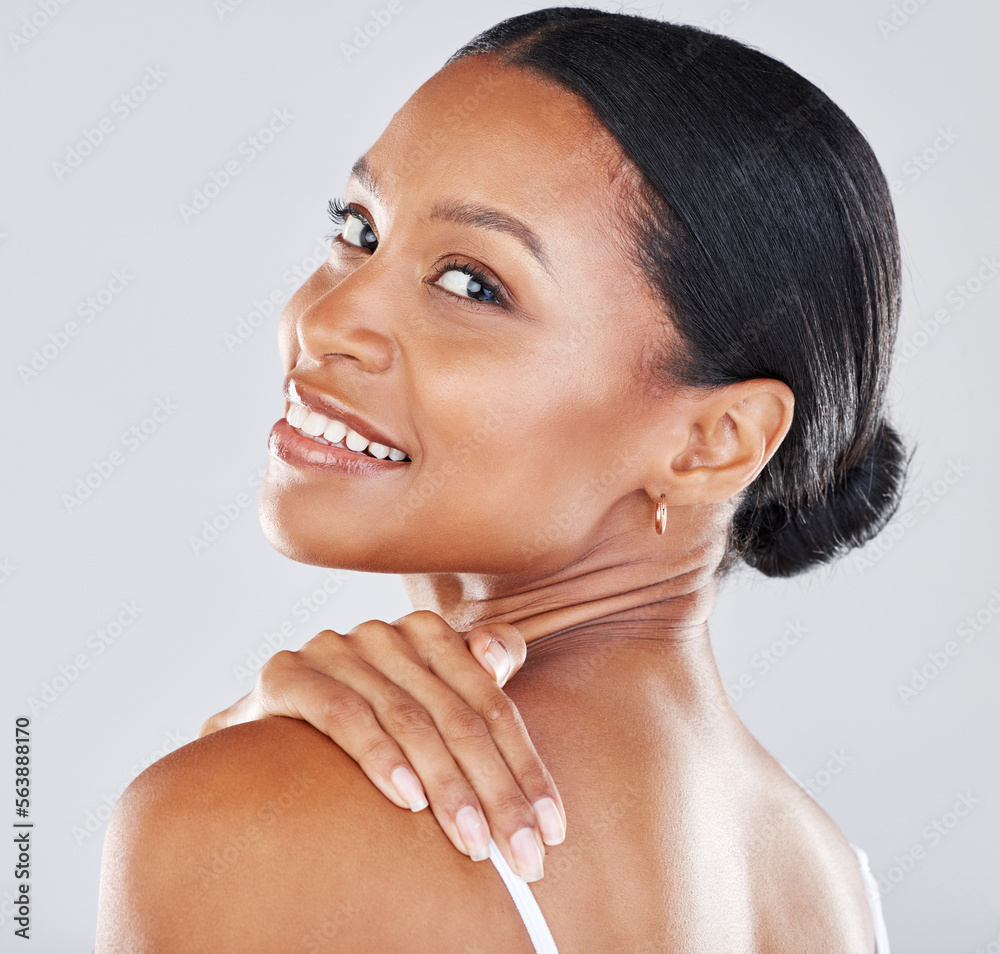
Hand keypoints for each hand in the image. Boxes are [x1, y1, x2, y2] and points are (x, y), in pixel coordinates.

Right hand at [198, 611, 564, 881]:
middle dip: (497, 790)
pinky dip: (380, 756)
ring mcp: (335, 648)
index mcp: (428, 633)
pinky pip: (343, 714)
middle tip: (523, 854)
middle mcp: (385, 633)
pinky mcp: (288, 673)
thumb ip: (474, 680)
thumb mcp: (427, 700)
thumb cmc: (366, 718)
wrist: (267, 723)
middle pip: (458, 716)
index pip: (492, 704)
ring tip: (474, 843)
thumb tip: (501, 654)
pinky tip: (408, 800)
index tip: (552, 829)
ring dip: (448, 786)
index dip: (526, 767)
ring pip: (410, 719)